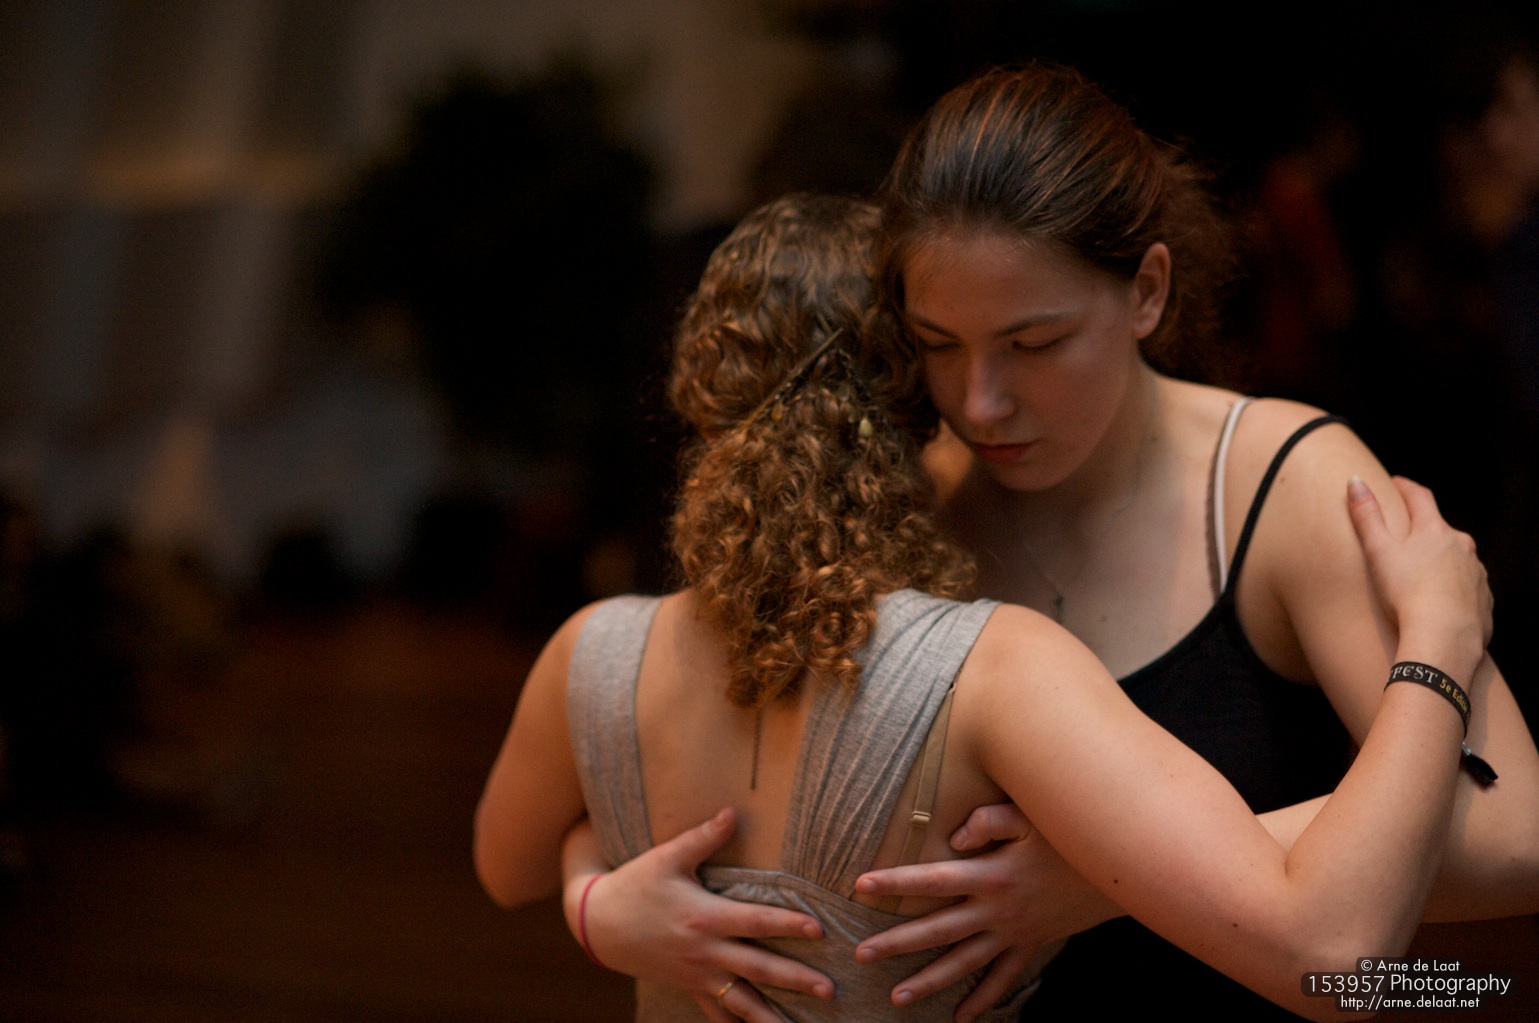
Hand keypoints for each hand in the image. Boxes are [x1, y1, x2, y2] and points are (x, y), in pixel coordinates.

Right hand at [564, 808, 833, 1022]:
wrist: (598, 923)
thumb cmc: (636, 884)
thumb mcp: (667, 857)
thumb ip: (703, 837)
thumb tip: (732, 812)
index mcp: (705, 916)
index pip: (756, 921)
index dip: (789, 924)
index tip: (820, 929)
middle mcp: (705, 951)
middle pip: (759, 967)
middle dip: (796, 980)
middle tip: (829, 990)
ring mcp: (697, 974)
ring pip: (742, 1001)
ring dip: (773, 1015)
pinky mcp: (689, 986)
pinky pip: (718, 1013)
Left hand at [852, 804, 1120, 1021]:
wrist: (1121, 873)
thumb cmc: (1070, 838)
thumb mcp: (1032, 818)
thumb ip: (988, 820)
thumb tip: (953, 835)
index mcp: (992, 875)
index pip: (933, 879)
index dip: (897, 881)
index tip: (861, 884)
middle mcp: (997, 910)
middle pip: (938, 929)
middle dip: (897, 943)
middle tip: (861, 954)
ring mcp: (1014, 932)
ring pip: (964, 963)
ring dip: (929, 981)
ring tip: (895, 997)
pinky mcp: (1031, 944)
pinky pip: (1003, 977)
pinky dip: (983, 999)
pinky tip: (960, 1017)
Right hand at [1348, 476, 1491, 661]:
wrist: (1445, 637)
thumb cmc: (1406, 592)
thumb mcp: (1379, 552)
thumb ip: (1367, 516)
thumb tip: (1355, 481)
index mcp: (1435, 531)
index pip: (1420, 498)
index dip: (1405, 488)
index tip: (1394, 483)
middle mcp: (1462, 546)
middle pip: (1440, 528)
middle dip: (1424, 528)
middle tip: (1405, 533)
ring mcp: (1476, 573)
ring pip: (1456, 558)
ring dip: (1441, 559)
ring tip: (1422, 572)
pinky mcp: (1483, 598)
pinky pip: (1467, 586)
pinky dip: (1453, 587)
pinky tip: (1439, 600)